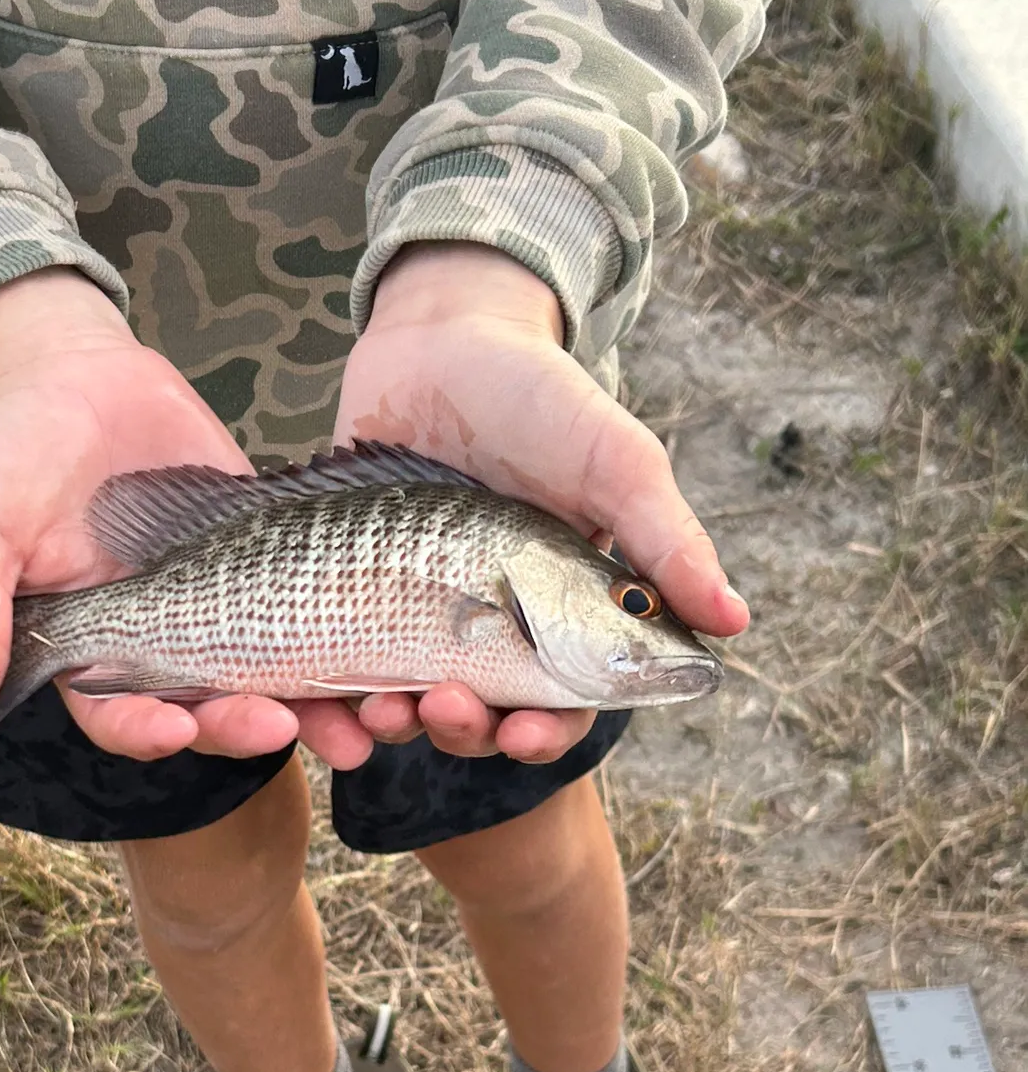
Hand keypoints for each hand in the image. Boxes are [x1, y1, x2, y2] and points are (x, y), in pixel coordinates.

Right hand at [0, 268, 374, 767]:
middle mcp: (159, 641)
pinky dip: (351, 636)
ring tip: (362, 727)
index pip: (119, 715)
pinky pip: (315, 607)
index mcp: (88, 648)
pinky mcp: (273, 561)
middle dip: (243, 724)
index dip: (147, 730)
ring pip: (272, 673)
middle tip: (279, 724)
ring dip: (316, 707)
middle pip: (208, 707)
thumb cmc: (12, 449)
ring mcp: (220, 604)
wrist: (81, 374)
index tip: (176, 728)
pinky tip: (390, 653)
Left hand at [334, 242, 748, 764]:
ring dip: (403, 723)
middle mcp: (491, 621)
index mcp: (562, 609)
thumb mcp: (612, 461)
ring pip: (412, 699)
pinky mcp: (353, 589)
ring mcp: (418, 608)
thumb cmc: (540, 395)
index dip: (548, 730)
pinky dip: (341, 692)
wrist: (438, 339)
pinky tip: (336, 695)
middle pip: (483, 714)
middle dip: (468, 729)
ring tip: (388, 710)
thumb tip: (736, 623)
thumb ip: (664, 539)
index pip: (562, 698)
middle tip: (449, 710)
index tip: (526, 732)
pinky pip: (345, 659)